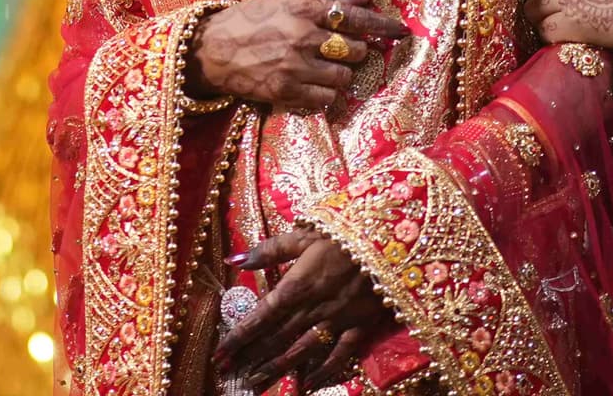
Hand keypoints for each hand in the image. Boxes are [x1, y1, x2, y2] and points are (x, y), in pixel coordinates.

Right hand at [190, 0, 408, 113]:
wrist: (210, 49)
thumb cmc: (249, 20)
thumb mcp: (283, 0)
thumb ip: (322, 0)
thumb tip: (363, 0)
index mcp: (302, 7)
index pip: (355, 16)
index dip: (383, 25)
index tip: (402, 30)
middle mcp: (302, 35)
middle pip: (354, 49)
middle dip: (354, 52)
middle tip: (341, 51)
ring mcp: (294, 65)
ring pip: (344, 76)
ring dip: (340, 75)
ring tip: (322, 69)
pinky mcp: (286, 90)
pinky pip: (327, 97)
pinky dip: (325, 93)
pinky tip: (311, 85)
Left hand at [215, 227, 396, 392]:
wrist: (393, 239)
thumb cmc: (345, 232)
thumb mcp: (304, 235)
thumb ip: (269, 250)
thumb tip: (234, 259)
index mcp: (297, 284)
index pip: (260, 316)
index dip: (238, 336)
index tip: (219, 353)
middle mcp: (313, 307)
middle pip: (276, 337)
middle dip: (250, 355)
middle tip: (228, 372)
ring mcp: (337, 319)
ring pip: (301, 350)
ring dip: (276, 367)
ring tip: (255, 383)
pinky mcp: (360, 325)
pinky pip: (340, 353)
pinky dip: (324, 371)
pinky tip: (307, 385)